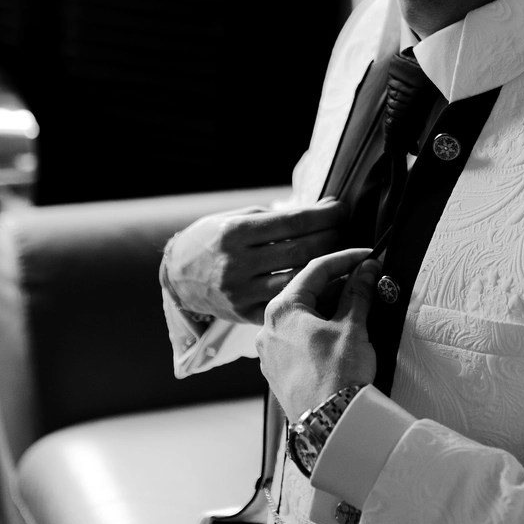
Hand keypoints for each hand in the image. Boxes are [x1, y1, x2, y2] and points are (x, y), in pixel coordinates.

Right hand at [163, 200, 349, 324]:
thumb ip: (274, 217)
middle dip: (332, 237)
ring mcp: (240, 292)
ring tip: (344, 255)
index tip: (341, 209)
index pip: (293, 222)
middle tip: (346, 230)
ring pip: (298, 280)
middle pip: (301, 250)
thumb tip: (321, 211)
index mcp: (235, 232)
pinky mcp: (244, 314)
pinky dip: (311, 295)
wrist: (177, 276)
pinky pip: (286, 305)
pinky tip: (329, 284)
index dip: (324, 215)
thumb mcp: (234, 218)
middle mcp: (237, 263)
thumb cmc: (211, 240)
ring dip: (328, 267)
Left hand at [259, 249, 379, 420]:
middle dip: (340, 286)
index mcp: (281, 311)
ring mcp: (271, 353)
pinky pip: (299, 340)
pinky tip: (342, 335)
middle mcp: (268, 329)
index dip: (345, 259)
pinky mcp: (279, 371)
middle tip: (368, 282)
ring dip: (331, 309)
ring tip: (360, 309)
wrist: (330, 427)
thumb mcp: (352, 327)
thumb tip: (366, 270)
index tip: (366, 257)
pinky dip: (320, 331)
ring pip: (303, 318)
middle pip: (307, 294)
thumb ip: (358, 293)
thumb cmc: (336, 379)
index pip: (315, 270)